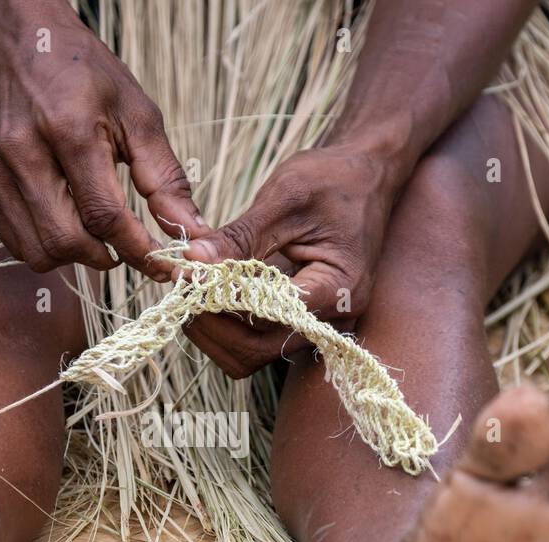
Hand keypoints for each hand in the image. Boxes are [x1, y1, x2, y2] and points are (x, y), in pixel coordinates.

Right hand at [0, 0, 203, 279]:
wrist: (21, 45)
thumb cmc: (86, 78)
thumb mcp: (137, 115)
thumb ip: (165, 178)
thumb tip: (191, 230)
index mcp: (68, 130)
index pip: (104, 216)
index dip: (138, 250)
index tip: (163, 263)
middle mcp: (22, 153)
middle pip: (66, 242)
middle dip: (106, 257)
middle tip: (125, 247)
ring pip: (38, 252)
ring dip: (75, 256)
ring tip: (94, 232)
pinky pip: (16, 242)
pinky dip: (46, 245)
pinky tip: (64, 219)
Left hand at [181, 146, 398, 377]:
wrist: (366, 179)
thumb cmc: (333, 180)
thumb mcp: (285, 197)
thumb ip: (240, 235)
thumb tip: (192, 261)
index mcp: (339, 288)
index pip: (269, 314)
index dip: (223, 300)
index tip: (189, 274)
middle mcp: (332, 319)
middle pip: (257, 350)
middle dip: (212, 323)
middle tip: (182, 286)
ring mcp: (317, 325)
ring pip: (252, 355)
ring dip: (215, 331)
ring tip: (191, 291)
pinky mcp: (300, 322)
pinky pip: (257, 342)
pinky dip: (226, 327)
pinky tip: (208, 294)